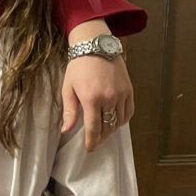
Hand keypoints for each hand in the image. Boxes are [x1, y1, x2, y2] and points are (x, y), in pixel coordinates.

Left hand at [61, 21, 133, 150]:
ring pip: (119, 121)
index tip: (89, 149)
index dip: (92, 141)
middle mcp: (109, 98)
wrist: (96, 46)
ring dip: (111, 130)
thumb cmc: (78, 67)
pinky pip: (129, 112)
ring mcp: (121, 94)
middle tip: (95, 141)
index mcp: (91, 99)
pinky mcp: (129, 90)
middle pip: (108, 127)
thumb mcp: (68, 88)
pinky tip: (115, 121)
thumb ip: (69, 111)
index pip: (94, 128)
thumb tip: (66, 130)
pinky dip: (122, 120)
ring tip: (103, 131)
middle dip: (101, 137)